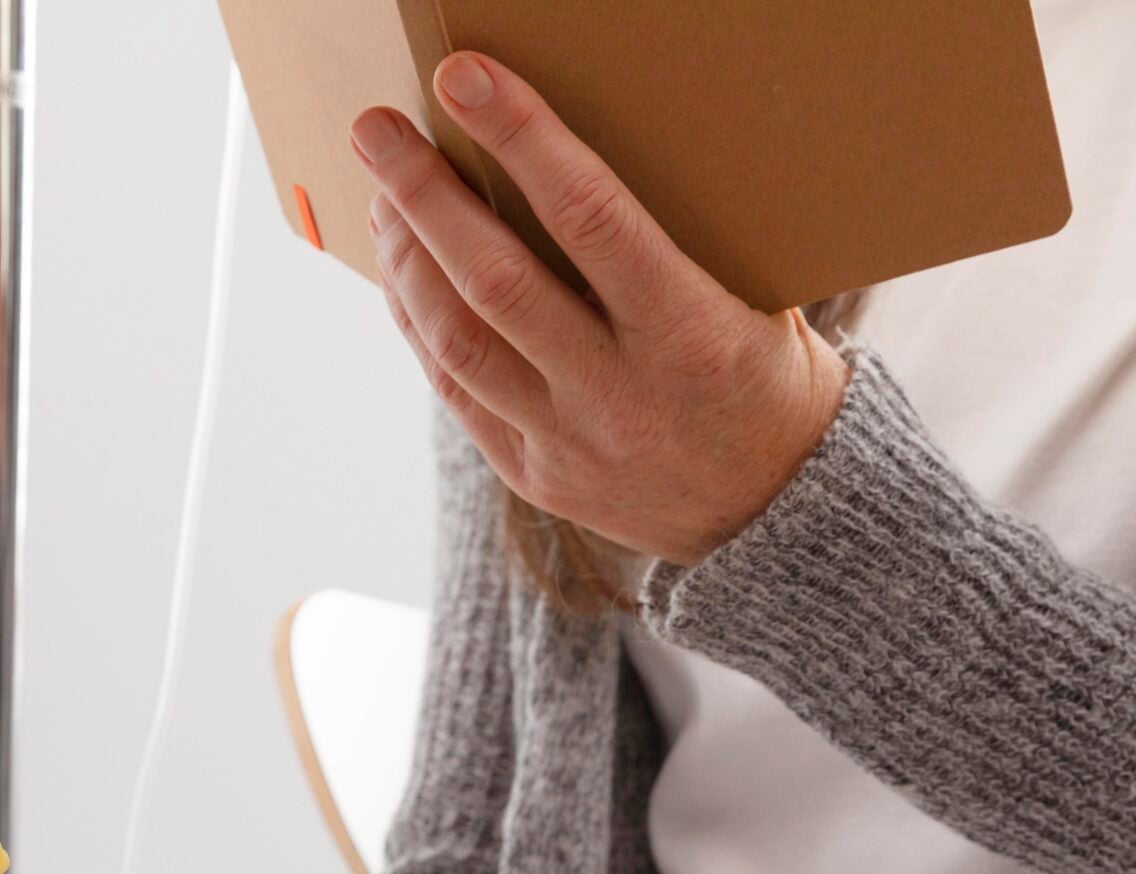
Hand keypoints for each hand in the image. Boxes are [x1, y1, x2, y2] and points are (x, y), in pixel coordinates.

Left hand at [354, 52, 849, 569]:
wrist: (777, 515)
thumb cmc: (767, 377)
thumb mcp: (757, 301)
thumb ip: (672, 245)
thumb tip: (566, 159)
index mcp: (691, 332)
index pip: (590, 216)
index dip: (521, 138)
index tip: (464, 78)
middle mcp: (619, 391)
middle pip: (494, 281)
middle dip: (424, 196)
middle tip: (376, 130)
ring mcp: (566, 441)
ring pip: (456, 340)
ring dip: (406, 259)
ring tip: (382, 195)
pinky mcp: (530, 472)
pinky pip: (453, 387)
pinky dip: (417, 321)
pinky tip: (401, 270)